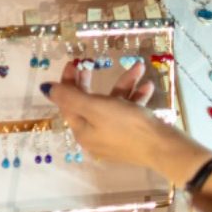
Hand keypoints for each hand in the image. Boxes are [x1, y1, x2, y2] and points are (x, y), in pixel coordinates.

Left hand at [50, 59, 211, 181]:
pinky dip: (136, 97)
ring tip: (139, 67)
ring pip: (113, 104)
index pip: (67, 102)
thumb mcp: (95, 107)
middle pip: (88, 102)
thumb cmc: (127, 125)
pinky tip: (148, 86)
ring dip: (124, 84)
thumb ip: (69, 96)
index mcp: (82, 130)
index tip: (74, 62)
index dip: (68, 81)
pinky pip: (129, 112)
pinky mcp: (133, 136)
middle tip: (93, 62)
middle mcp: (95, 135)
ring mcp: (115, 136)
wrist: (165, 149)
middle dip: (92, 81)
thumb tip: (46, 88)